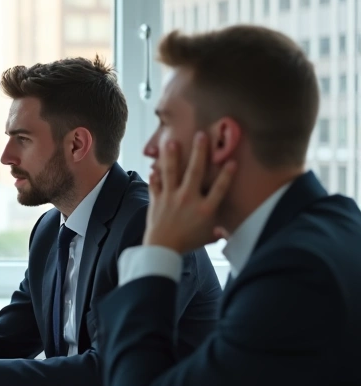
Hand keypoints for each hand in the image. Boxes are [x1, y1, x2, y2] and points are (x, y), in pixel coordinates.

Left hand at [142, 132, 235, 253]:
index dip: (227, 174)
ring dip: (172, 156)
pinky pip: (155, 184)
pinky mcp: (157, 200)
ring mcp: (171, 198)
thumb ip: (218, 231)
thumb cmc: (187, 243)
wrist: (162, 249)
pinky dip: (154, 175)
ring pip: (172, 173)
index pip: (220, 188)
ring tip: (171, 142)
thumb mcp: (207, 237)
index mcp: (205, 209)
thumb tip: (227, 231)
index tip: (232, 160)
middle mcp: (188, 200)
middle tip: (200, 135)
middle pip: (195, 172)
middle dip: (199, 152)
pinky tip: (153, 166)